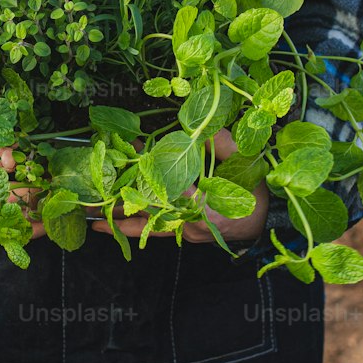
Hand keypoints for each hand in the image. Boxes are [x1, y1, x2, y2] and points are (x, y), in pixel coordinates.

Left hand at [93, 128, 267, 245]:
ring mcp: (186, 232)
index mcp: (203, 205)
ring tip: (95, 223)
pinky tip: (119, 224)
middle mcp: (189, 222)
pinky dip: (138, 226)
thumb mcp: (247, 162)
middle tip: (92, 200)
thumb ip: (223, 143)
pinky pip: (157, 230)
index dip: (144, 169)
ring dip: (123, 222)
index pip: (165, 185)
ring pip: (149, 227)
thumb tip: (199, 128)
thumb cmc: (259, 192)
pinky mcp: (185, 234)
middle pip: (148, 213)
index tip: (128, 152)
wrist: (270, 221)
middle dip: (120, 205)